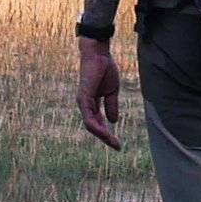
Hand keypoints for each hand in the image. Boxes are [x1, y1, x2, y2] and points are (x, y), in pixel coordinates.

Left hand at [76, 33, 122, 148]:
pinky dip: (97, 127)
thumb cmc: (104, 69)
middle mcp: (85, 105)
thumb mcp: (112, 91)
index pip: (98, 123)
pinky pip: (89, 118)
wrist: (99, 55)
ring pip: (91, 125)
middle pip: (94, 127)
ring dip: (102, 135)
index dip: (107, 133)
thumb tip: (113, 121)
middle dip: (105, 138)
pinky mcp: (83, 98)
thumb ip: (112, 105)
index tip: (118, 143)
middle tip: (117, 146)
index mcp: (92, 103)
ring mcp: (83, 102)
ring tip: (113, 142)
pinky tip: (106, 133)